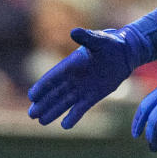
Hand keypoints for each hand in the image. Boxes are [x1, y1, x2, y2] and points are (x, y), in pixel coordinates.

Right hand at [28, 25, 151, 127]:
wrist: (124, 54)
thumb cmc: (110, 44)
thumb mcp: (99, 40)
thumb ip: (86, 38)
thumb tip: (74, 32)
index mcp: (71, 65)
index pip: (53, 78)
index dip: (42, 87)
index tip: (32, 96)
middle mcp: (73, 78)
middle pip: (54, 93)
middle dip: (43, 104)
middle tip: (32, 115)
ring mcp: (82, 88)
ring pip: (64, 102)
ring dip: (53, 111)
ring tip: (41, 121)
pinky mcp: (92, 96)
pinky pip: (80, 108)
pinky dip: (73, 116)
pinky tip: (65, 125)